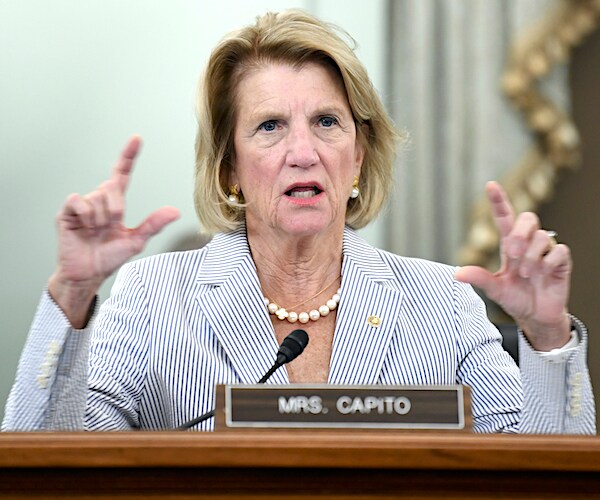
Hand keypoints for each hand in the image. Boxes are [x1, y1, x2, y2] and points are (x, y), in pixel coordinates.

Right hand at [48, 136, 179, 326]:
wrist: (88, 273)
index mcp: (115, 203)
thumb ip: (154, 224)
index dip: (128, 156)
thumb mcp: (136, 240)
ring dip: (101, 218)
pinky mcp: (67, 212)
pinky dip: (87, 216)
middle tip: (111, 226)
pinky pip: (79, 201)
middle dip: (116, 209)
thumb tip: (175, 211)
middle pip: (112, 187)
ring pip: (98, 197)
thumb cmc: (109, 257)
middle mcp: (98, 200)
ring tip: (96, 231)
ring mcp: (82, 205)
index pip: (122, 174)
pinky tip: (85, 228)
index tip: (137, 138)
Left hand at [455, 181, 570, 350]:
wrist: (536, 317)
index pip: (505, 218)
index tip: (490, 185)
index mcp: (509, 245)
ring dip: (530, 256)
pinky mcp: (561, 261)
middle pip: (528, 218)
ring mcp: (546, 251)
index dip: (499, 201)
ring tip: (526, 274)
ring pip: (542, 235)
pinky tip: (543, 274)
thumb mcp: (495, 289)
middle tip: (511, 254)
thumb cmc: (516, 299)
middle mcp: (528, 244)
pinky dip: (547, 262)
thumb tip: (457, 273)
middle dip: (519, 233)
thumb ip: (479, 279)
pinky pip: (558, 250)